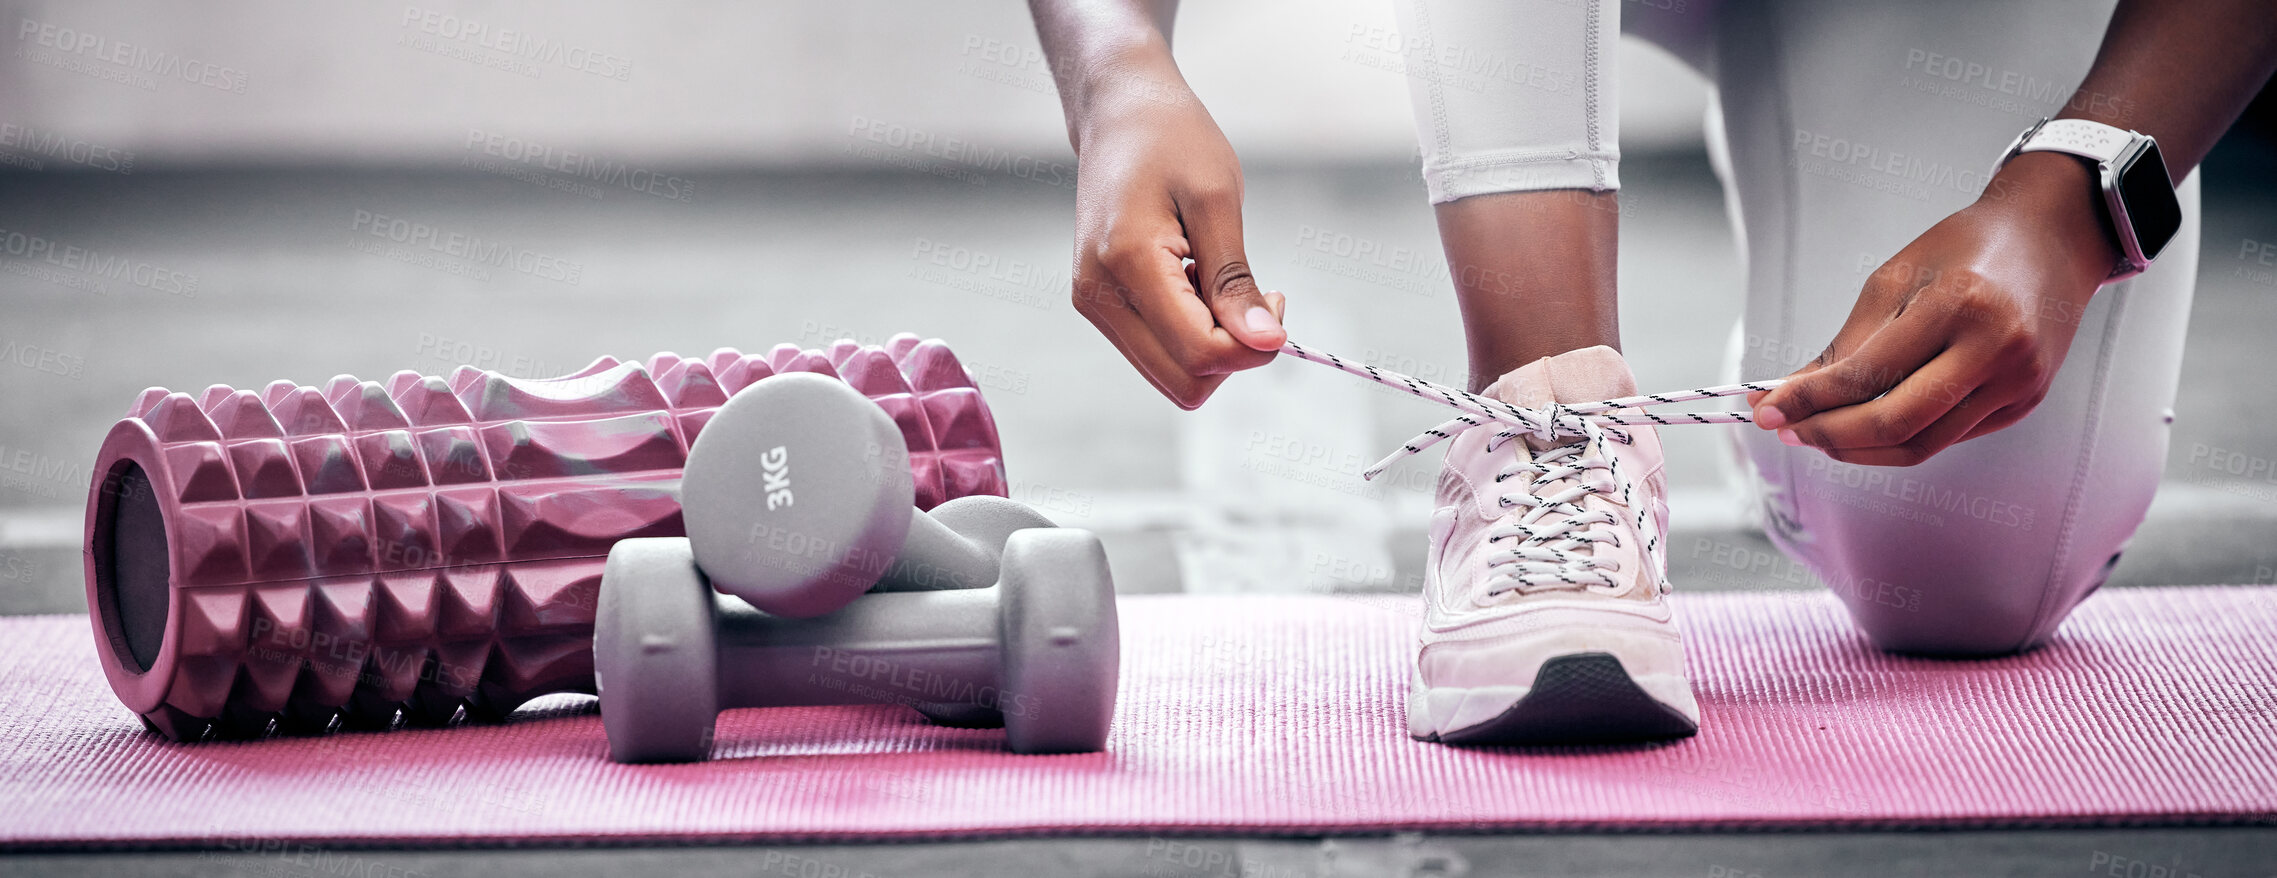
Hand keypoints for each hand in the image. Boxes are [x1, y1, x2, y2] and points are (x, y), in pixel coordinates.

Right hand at [1066, 61, 1284, 408]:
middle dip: (1233, 354)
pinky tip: (1197, 282)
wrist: (1119, 114)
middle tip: (1255, 297)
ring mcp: (1094, 304)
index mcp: (1125, 264)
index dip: (1252, 347)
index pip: (1198, 353)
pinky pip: (1158, 350)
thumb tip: (1266, 342)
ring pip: (1170, 374)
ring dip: (1212, 345)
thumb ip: (1235, 280)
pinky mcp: (1100, 304)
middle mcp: (1098, 297)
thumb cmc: (1171, 139)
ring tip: (1219, 280)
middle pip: (1182, 382)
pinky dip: (1192, 333)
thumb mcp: (1216, 200)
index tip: (1277, 299)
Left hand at [1747, 152, 2122, 465]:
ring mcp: (2019, 382)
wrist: (2050, 238)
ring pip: (1922, 444)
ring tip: (1817, 434)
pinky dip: (1900, 440)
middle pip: (1896, 424)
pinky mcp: (2025, 401)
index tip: (1765, 411)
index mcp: (1960, 305)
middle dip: (1829, 435)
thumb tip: (1787, 396)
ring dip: (1860, 449)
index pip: (1868, 376)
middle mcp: (1998, 349)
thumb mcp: (1893, 279)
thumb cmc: (1964, 248)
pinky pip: (1949, 437)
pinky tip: (1865, 428)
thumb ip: (1845, 346)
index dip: (1808, 401)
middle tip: (1787, 431)